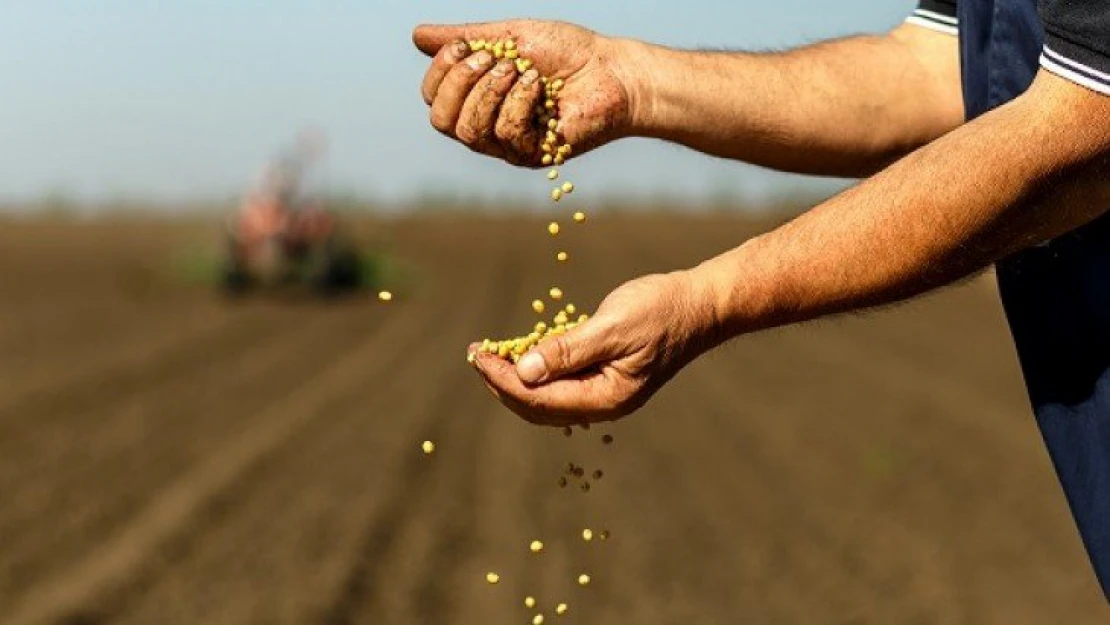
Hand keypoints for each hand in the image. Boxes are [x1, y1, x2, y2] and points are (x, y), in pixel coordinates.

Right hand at [412, 20, 637, 165]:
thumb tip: (417, 35)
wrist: (613, 71)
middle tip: (494, 58)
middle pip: (441, 120)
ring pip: (469, 131)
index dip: (440, 72)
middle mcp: (487, 126)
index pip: (433, 99)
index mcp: (477, 99)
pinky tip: (539, 88)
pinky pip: (506, 133)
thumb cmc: (568, 53)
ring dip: (490, 91)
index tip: (466, 46)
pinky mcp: (533, 155)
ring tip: (521, 70)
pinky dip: (519, 102)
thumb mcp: (510, 36)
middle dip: (460, 82)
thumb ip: (466, 38)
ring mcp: (508, 144)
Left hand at [467, 271, 714, 425]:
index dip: (503, 380)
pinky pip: (563, 383)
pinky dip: (538, 370)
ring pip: (548, 398)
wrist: (700, 305)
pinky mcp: (606, 377)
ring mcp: (605, 393)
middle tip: (476, 356)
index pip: (540, 399)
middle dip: (503, 382)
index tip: (477, 357)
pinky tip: (522, 352)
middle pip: (538, 406)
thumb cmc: (661, 310)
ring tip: (490, 356)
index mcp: (606, 398)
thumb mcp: (612, 327)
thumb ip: (568, 351)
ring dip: (516, 378)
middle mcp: (604, 404)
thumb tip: (523, 372)